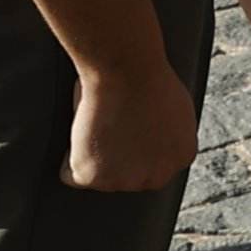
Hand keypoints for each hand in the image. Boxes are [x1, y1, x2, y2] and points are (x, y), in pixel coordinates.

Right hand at [66, 56, 200, 193]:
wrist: (127, 69)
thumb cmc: (147, 75)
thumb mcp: (174, 107)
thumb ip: (166, 133)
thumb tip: (147, 139)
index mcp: (182, 156)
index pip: (153, 166)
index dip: (135, 148)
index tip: (127, 130)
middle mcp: (158, 176)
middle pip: (128, 178)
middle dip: (116, 160)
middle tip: (107, 126)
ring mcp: (125, 181)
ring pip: (99, 177)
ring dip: (92, 156)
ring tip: (99, 122)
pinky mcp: (93, 178)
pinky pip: (69, 175)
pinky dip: (68, 156)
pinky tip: (82, 129)